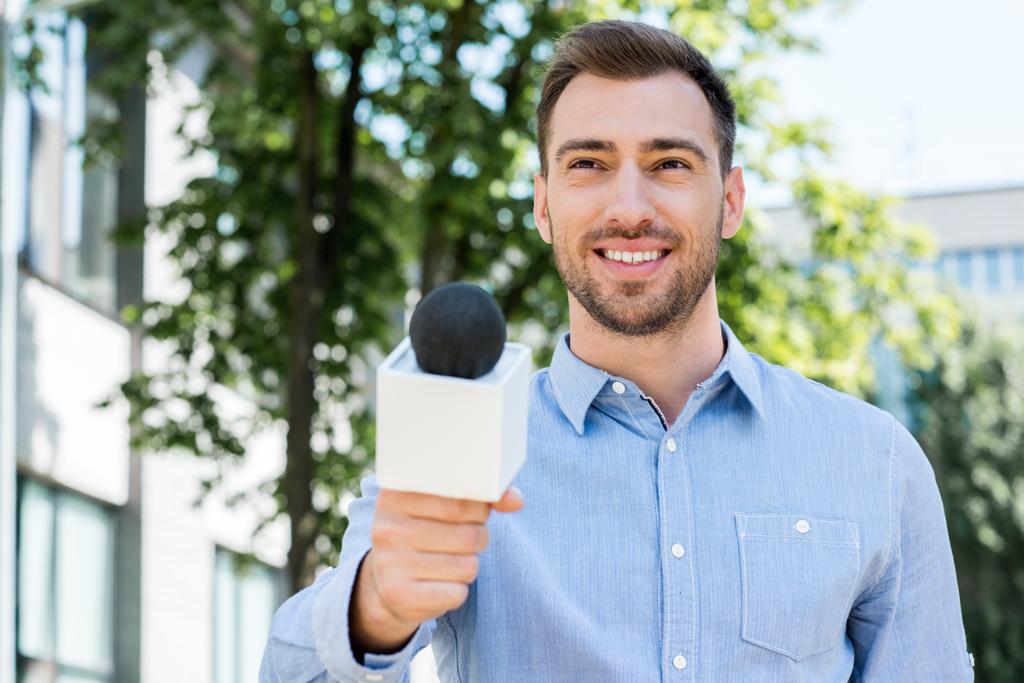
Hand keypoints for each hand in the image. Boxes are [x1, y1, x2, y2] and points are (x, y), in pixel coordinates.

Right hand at [350, 486, 523, 654]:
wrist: (385, 581)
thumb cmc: (426, 532)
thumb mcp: (444, 505)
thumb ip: (482, 496)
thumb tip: (516, 500)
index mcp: (396, 493)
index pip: (461, 498)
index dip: (480, 508)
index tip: (475, 510)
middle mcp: (388, 527)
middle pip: (469, 534)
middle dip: (478, 537)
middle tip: (463, 538)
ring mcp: (390, 562)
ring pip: (467, 566)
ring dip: (468, 565)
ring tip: (446, 560)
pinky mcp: (399, 595)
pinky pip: (457, 593)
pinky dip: (456, 591)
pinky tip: (437, 583)